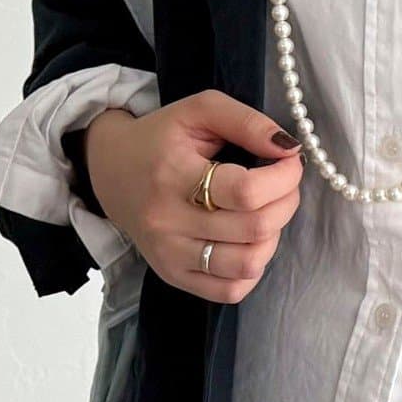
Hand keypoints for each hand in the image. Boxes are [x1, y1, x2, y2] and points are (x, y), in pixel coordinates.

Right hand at [85, 89, 304, 303]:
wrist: (111, 171)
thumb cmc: (160, 138)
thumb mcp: (200, 110)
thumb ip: (247, 121)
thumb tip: (289, 148)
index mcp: (172, 175)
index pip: (246, 192)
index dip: (284, 178)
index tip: (290, 162)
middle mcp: (167, 222)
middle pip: (255, 228)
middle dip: (286, 203)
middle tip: (284, 185)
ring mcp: (169, 255)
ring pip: (248, 264)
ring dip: (273, 237)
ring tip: (266, 212)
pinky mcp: (172, 276)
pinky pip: (230, 290)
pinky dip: (253, 269)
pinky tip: (247, 241)